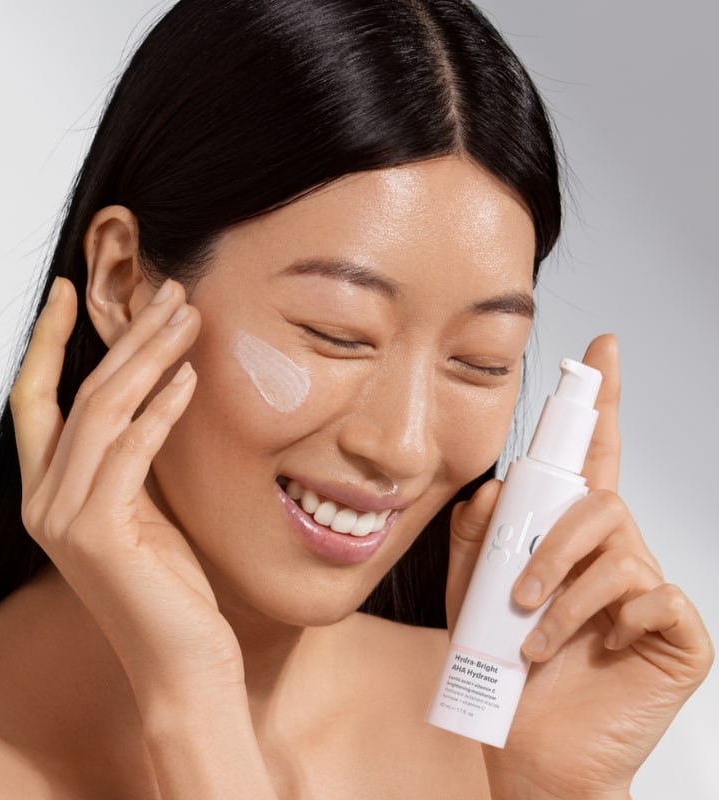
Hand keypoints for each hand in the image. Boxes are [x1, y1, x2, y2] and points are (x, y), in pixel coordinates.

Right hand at [11, 277, 280, 797]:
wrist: (180, 661)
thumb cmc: (168, 583)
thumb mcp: (143, 508)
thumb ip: (132, 457)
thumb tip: (157, 390)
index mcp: (48, 492)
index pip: (37, 398)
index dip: (50, 341)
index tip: (72, 289)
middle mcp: (43, 501)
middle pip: (82, 394)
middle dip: (126, 336)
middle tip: (170, 292)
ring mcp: (63, 519)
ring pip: (103, 412)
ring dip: (149, 358)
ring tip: (189, 319)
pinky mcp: (98, 535)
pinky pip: (130, 453)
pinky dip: (161, 411)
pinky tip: (190, 378)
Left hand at [448, 335, 713, 798]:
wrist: (530, 743)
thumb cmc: (505, 664)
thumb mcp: (470, 592)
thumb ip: (476, 538)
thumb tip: (491, 488)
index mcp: (572, 534)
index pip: (591, 454)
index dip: (600, 400)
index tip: (601, 351)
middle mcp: (615, 549)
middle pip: (599, 501)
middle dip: (552, 545)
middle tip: (518, 592)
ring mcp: (648, 587)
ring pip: (617, 550)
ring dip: (563, 594)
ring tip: (533, 634)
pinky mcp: (675, 630)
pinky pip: (649, 598)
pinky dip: (603, 623)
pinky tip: (587, 650)